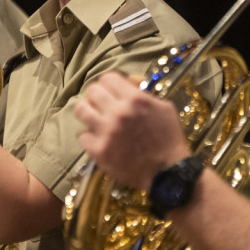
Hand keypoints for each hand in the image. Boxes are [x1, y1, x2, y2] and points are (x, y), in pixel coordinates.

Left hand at [74, 72, 192, 190]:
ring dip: (87, 112)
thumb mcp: (164, 107)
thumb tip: (127, 81)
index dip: (109, 84)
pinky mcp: (99, 151)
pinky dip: (89, 137)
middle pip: (92, 91)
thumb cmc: (168, 138)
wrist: (167, 171)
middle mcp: (118, 112)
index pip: (107, 78)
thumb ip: (143, 92)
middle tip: (102, 105)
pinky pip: (82, 136)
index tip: (112, 92)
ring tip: (94, 119)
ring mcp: (106, 132)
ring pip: (80, 110)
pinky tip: (97, 139)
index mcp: (135, 99)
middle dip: (97, 96)